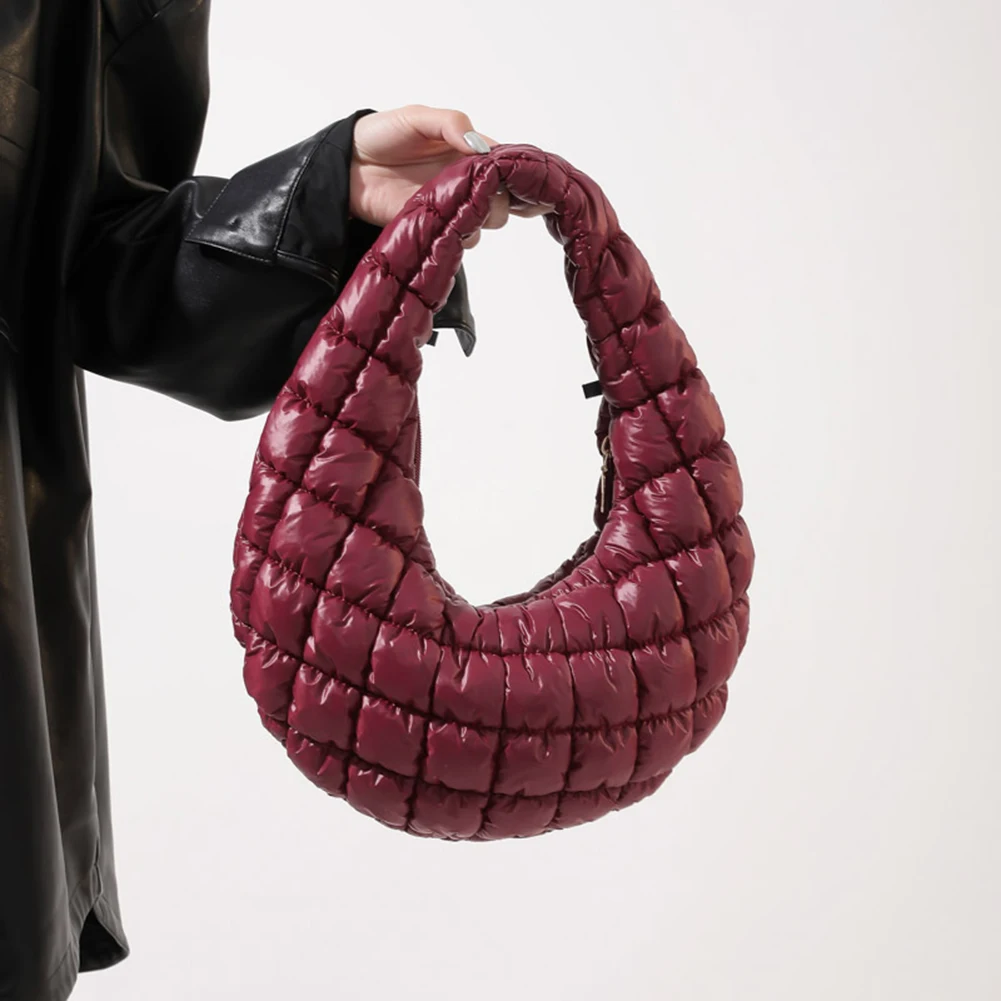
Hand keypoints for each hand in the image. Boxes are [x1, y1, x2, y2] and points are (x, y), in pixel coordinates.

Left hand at [348, 104, 551, 247]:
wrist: (349, 168)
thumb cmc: (382, 136)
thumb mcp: (417, 117)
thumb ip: (451, 124)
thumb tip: (481, 147)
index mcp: (469, 152)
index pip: (508, 164)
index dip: (522, 173)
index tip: (527, 178)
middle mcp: (467, 181)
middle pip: (506, 199)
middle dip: (503, 198)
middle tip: (482, 191)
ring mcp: (453, 207)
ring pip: (489, 222)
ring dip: (483, 216)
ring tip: (460, 205)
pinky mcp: (437, 229)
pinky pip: (464, 240)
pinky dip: (463, 234)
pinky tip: (448, 221)